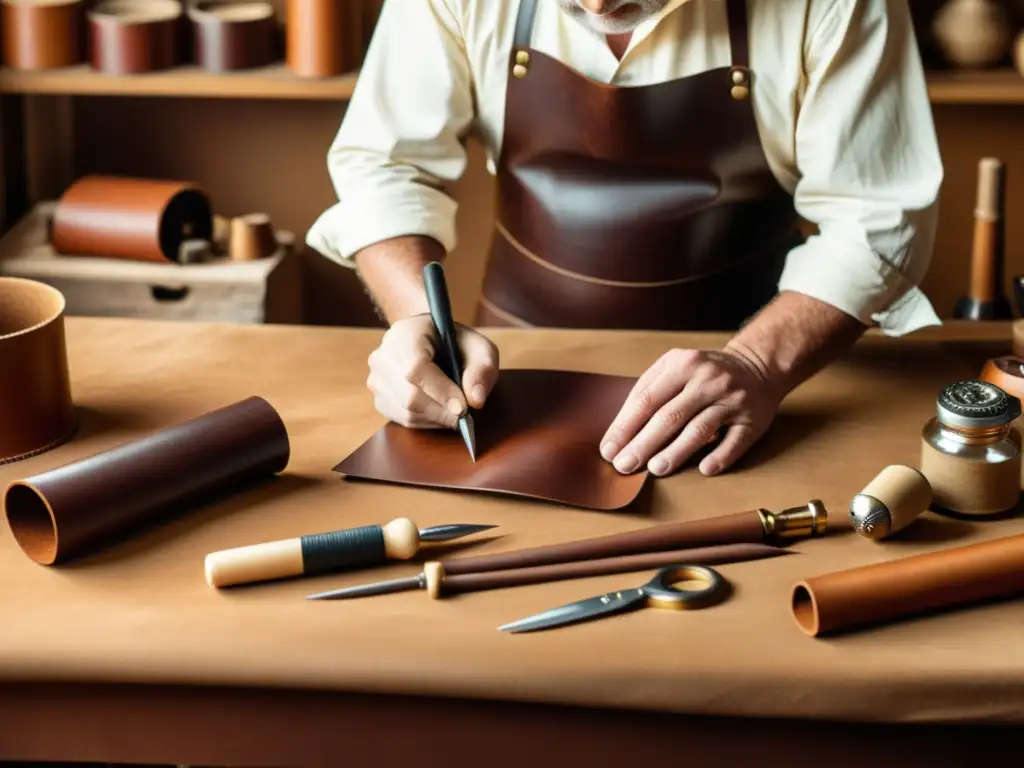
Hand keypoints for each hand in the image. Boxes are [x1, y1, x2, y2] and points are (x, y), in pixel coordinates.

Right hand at [366, 314, 498, 428]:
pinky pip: (401, 419)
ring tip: (455, 413)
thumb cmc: (455, 344)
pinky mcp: (378, 398)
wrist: (428, 341)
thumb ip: (482, 370)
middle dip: (441, 411)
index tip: (463, 407)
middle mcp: (383, 356)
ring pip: (405, 411)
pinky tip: (440, 413)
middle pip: (409, 395)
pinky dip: (425, 422)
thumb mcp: (478, 348)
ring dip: (436, 419)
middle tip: (465, 416)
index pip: (416, 367)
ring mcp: (376, 379)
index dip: (440, 390)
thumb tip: (476, 400)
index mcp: (406, 334)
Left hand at [599, 347, 782, 476]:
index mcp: (682, 364)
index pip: (646, 400)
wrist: (758, 365)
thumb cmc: (704, 373)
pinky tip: (704, 469)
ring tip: (655, 469)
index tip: (608, 450)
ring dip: (676, 452)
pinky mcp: (753, 419)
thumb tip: (620, 432)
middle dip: (643, 444)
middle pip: (669, 417)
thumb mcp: (674, 367)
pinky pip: (735, 441)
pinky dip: (720, 456)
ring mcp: (732, 399)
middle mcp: (707, 380)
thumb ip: (648, 391)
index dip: (625, 427)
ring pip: (699, 429)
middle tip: (624, 466)